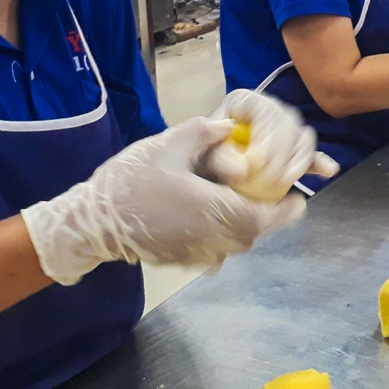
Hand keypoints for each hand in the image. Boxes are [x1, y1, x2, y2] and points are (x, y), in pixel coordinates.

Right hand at [21, 119, 305, 283]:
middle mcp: (214, 240)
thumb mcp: (168, 144)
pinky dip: (222, 232)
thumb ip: (205, 131)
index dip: (286, 205)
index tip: (295, 193)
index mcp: (216, 211)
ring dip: (244, 222)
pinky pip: (217, 248)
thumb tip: (229, 127)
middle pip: (255, 230)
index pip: (267, 216)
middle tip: (269, 189)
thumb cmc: (131, 181)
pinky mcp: (185, 261)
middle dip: (266, 212)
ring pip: (237, 241)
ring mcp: (199, 255)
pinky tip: (209, 211)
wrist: (92, 223)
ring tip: (241, 197)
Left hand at [205, 89, 338, 200]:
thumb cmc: (202, 158)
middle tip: (271, 180)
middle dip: (283, 153)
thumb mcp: (204, 156)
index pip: (265, 111)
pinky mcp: (294, 147)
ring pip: (303, 136)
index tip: (256, 163)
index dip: (266, 136)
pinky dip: (318, 162)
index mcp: (245, 101)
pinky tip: (327, 171)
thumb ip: (219, 159)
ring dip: (299, 160)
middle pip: (289, 123)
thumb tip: (243, 168)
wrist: (206, 170)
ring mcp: (284, 127)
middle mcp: (269, 108)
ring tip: (286, 182)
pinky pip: (310, 151)